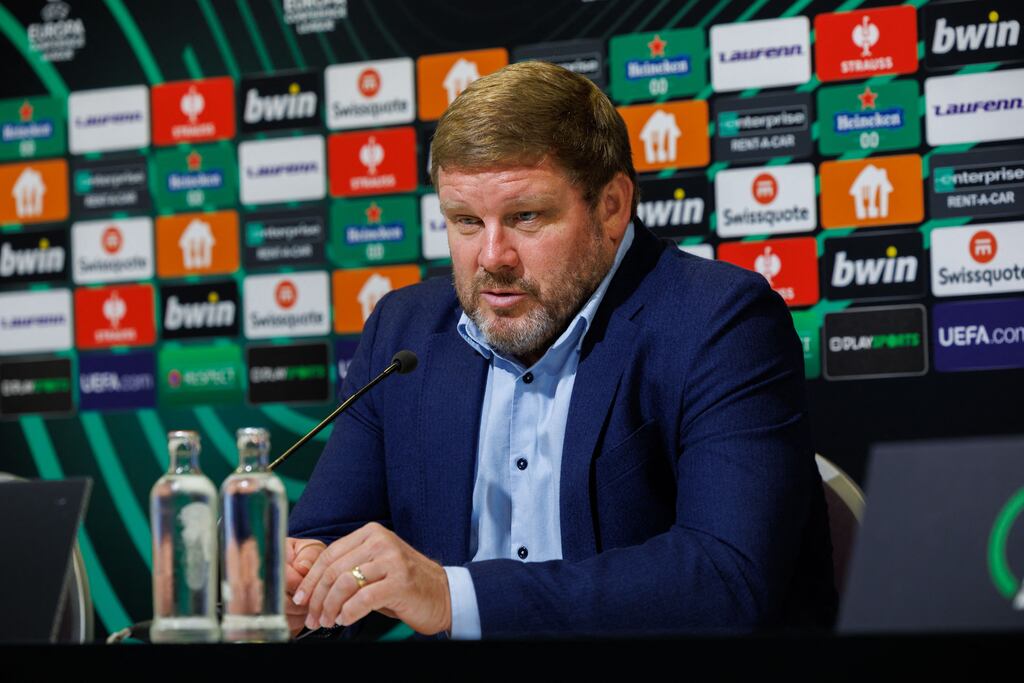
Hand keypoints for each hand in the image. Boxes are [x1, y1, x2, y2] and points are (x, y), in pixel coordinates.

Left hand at [292, 522, 450, 635]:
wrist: (443, 594)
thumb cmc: (404, 583)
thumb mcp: (375, 567)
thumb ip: (349, 567)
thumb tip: (312, 584)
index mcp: (372, 533)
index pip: (329, 554)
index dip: (310, 579)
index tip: (301, 597)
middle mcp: (381, 542)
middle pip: (334, 570)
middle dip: (317, 597)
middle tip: (312, 616)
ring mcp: (392, 561)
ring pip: (345, 584)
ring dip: (330, 607)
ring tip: (328, 621)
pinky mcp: (400, 582)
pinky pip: (363, 598)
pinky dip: (349, 612)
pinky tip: (346, 619)